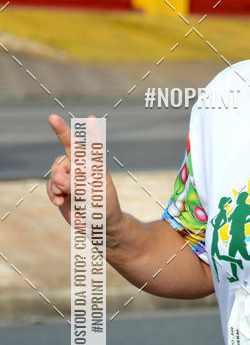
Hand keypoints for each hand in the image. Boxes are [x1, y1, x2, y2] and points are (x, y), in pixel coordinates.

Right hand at [46, 115, 122, 237]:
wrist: (99, 226)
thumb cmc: (103, 207)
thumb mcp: (93, 195)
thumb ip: (76, 184)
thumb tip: (58, 179)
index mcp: (94, 165)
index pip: (84, 145)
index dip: (73, 131)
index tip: (67, 118)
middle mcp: (81, 168)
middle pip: (62, 160)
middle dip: (60, 174)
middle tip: (67, 188)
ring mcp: (70, 178)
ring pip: (54, 173)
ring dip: (56, 186)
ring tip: (64, 197)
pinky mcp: (61, 189)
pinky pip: (50, 186)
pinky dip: (52, 194)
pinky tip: (59, 202)